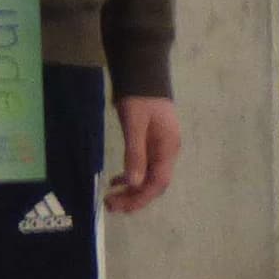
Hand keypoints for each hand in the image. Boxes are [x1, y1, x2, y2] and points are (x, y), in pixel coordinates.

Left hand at [107, 98, 181, 213]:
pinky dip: (131, 176)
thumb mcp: (134, 124)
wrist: (143, 72)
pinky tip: (117, 180)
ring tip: (111, 198)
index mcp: (167, 148)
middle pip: (154, 183)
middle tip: (110, 205)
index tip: (121, 206)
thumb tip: (133, 184)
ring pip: (148, 177)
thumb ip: (135, 154)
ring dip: (132, 190)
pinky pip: (144, 167)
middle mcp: (168, 151)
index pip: (157, 182)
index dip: (140, 198)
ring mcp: (161, 148)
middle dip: (134, 198)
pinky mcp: (153, 143)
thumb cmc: (139, 97)